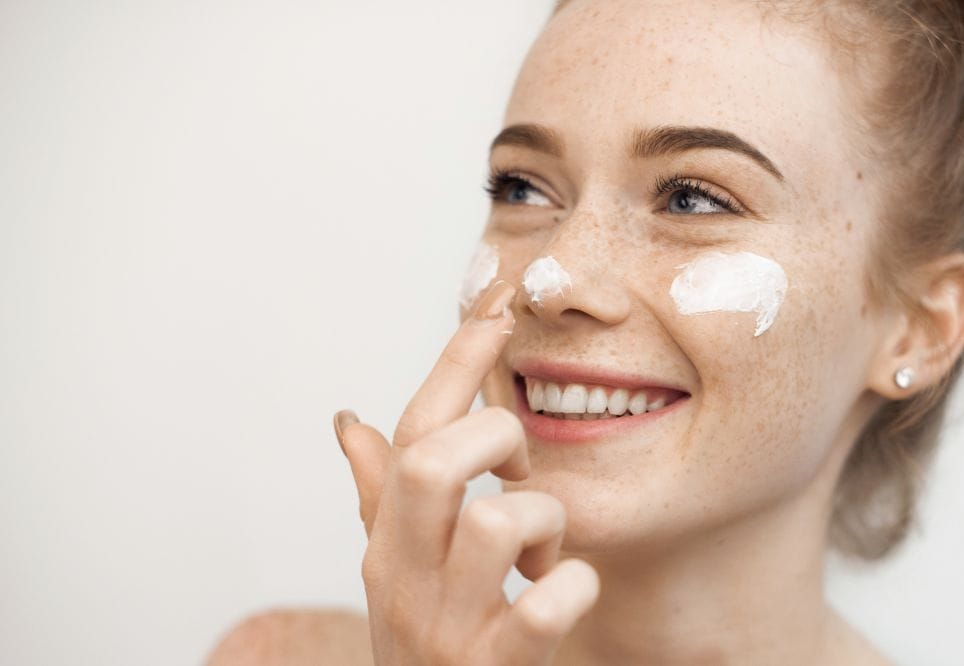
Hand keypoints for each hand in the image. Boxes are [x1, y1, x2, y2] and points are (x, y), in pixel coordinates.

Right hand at [332, 280, 599, 664]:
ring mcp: (447, 626)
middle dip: (496, 438)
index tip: (500, 312)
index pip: (412, 431)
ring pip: (500, 521)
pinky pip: (546, 605)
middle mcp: (404, 578)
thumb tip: (350, 419)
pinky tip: (566, 592)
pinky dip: (574, 587)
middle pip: (435, 461)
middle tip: (521, 468)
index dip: (456, 363)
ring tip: (546, 555)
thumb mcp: (395, 571)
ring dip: (546, 522)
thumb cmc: (428, 646)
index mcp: (386, 543)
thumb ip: (379, 496)